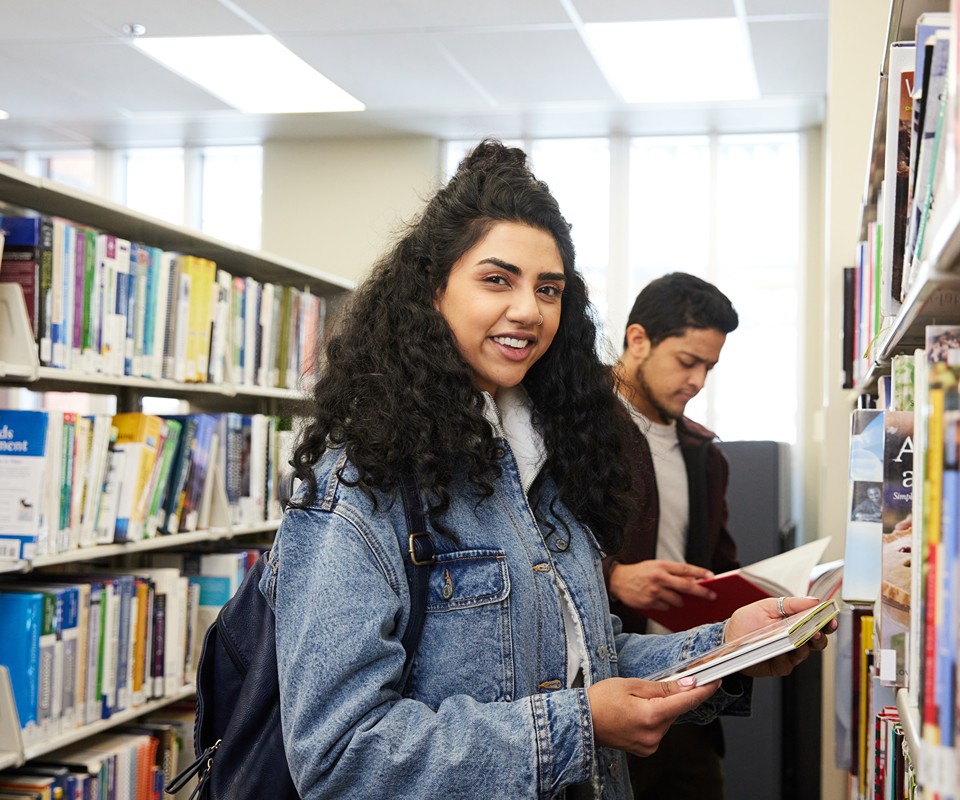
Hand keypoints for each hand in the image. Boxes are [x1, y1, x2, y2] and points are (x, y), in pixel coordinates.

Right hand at [587, 676, 718, 755]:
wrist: (582, 721)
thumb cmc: (601, 700)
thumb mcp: (632, 684)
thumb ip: (663, 687)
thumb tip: (688, 684)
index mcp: (652, 715)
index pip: (686, 701)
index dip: (703, 690)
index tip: (715, 681)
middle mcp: (654, 734)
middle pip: (676, 710)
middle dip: (671, 696)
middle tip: (651, 687)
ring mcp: (650, 744)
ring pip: (668, 719)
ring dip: (661, 708)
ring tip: (636, 701)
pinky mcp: (646, 749)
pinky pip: (659, 729)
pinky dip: (654, 718)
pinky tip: (636, 713)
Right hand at [608, 560, 715, 610]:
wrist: (617, 579)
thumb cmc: (639, 572)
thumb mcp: (655, 565)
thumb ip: (673, 571)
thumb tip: (691, 579)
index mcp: (661, 566)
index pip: (685, 569)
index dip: (700, 572)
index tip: (712, 576)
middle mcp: (659, 578)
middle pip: (686, 586)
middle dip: (701, 592)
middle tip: (712, 595)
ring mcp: (654, 592)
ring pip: (677, 600)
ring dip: (679, 600)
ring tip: (670, 594)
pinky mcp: (649, 603)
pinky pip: (666, 607)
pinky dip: (666, 605)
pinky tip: (658, 599)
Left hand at [724, 596, 837, 677]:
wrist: (726, 640)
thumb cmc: (744, 622)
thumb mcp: (765, 606)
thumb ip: (790, 604)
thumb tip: (813, 601)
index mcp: (791, 621)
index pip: (815, 621)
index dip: (825, 620)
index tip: (830, 619)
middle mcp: (793, 637)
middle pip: (817, 639)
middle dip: (821, 635)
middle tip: (818, 631)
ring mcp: (788, 652)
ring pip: (807, 652)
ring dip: (807, 645)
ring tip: (803, 638)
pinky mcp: (781, 665)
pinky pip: (791, 663)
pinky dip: (789, 656)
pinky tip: (785, 650)